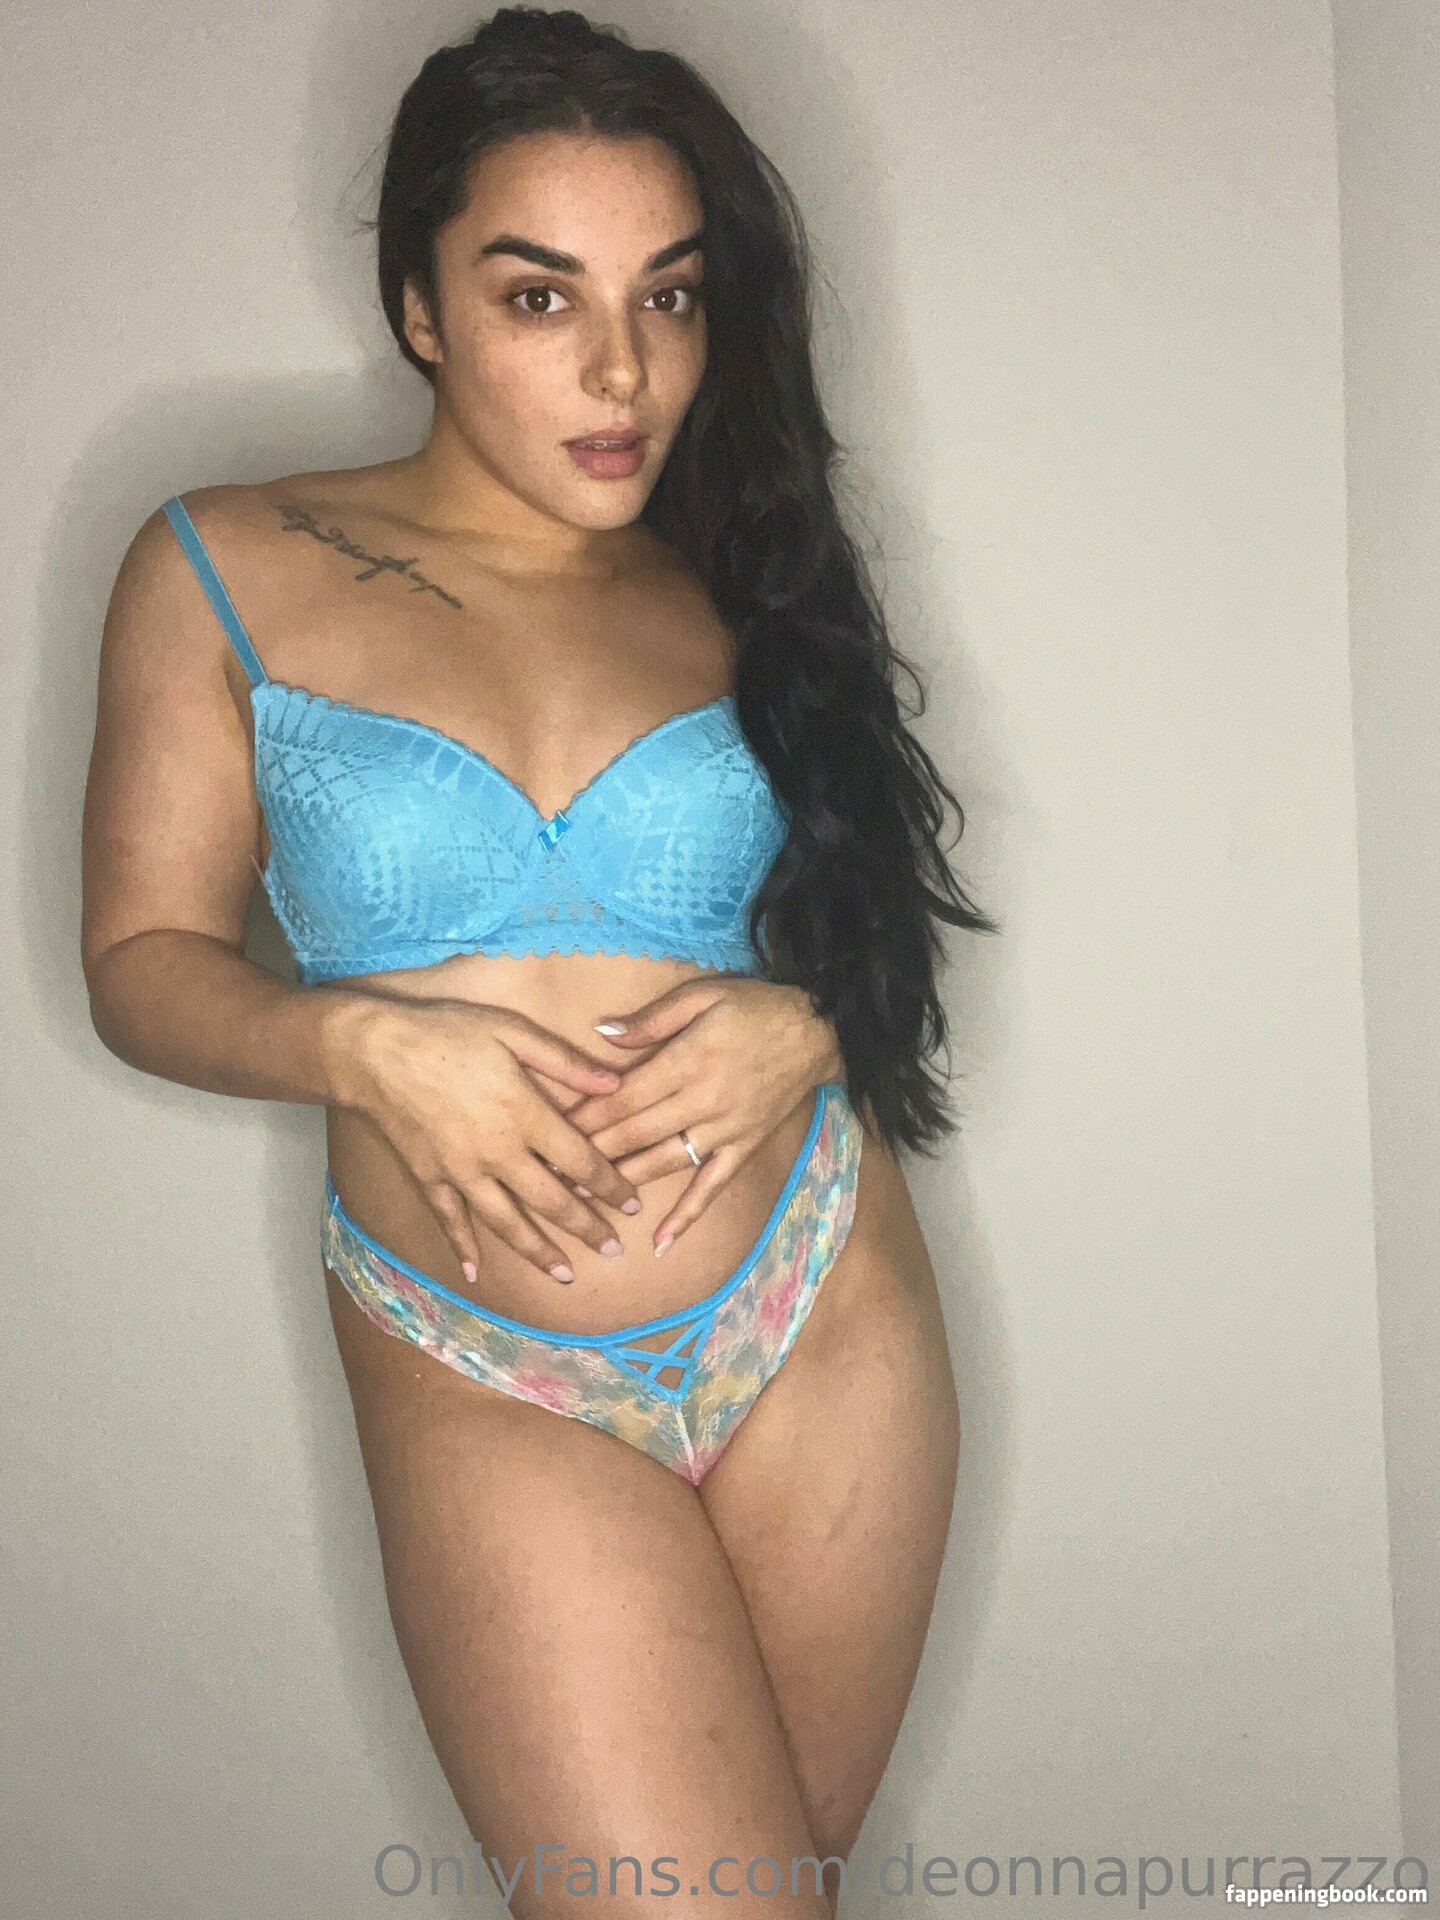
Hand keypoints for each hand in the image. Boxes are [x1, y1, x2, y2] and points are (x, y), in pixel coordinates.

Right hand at [335, 995, 642, 1284]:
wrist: (375, 1050)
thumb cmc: (448, 1032)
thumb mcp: (513, 1031)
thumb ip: (565, 1062)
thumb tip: (615, 1085)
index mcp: (525, 1115)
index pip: (582, 1161)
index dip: (612, 1187)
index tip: (633, 1206)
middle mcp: (498, 1153)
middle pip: (552, 1202)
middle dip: (586, 1229)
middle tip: (613, 1252)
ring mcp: (462, 1171)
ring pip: (507, 1222)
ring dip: (539, 1252)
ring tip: (566, 1275)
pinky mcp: (429, 1177)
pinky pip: (450, 1220)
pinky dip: (463, 1247)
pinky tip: (475, 1273)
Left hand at [563, 976, 844, 1255]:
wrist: (818, 1030)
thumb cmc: (754, 1007)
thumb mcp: (701, 995)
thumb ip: (652, 1019)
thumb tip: (603, 1034)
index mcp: (687, 1061)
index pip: (624, 1097)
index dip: (586, 1115)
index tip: (551, 1130)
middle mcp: (703, 1101)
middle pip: (636, 1133)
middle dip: (590, 1154)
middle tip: (549, 1173)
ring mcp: (724, 1130)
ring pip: (665, 1162)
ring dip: (622, 1183)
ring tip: (582, 1201)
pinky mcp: (744, 1147)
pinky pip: (712, 1187)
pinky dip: (687, 1216)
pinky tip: (661, 1242)